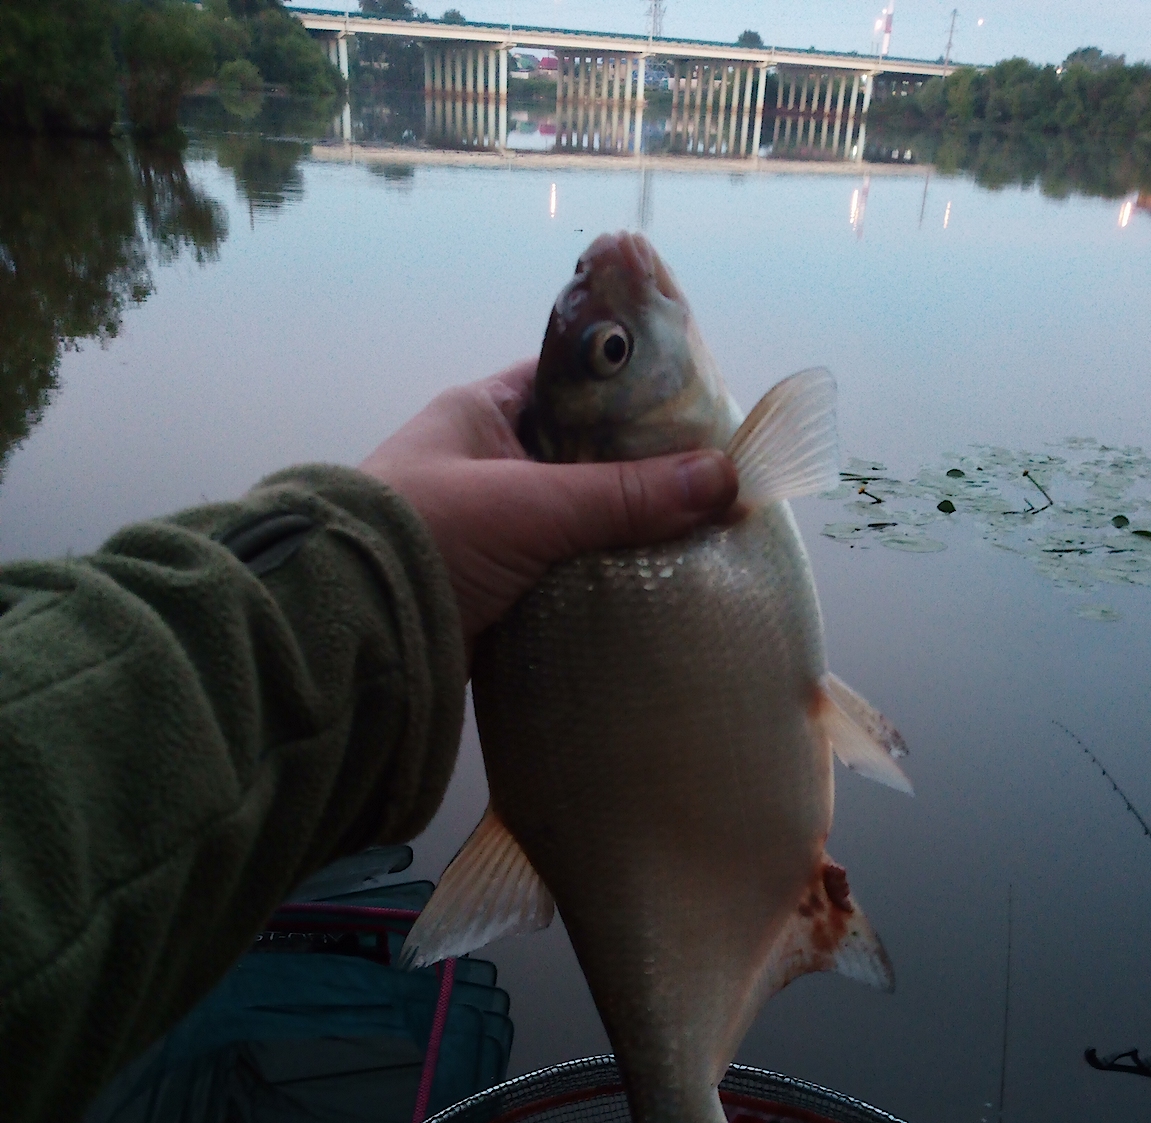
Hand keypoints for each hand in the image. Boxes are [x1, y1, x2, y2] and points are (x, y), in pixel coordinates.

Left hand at [359, 359, 737, 654]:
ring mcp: (485, 528)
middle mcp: (482, 463)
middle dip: (639, 472)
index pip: (569, 381)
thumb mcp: (529, 505)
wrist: (346, 632)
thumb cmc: (425, 536)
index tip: (691, 411)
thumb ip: (623, 494)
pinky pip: (560, 571)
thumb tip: (724, 479)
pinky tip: (648, 585)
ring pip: (574, 519)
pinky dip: (598, 578)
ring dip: (622, 532)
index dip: (629, 391)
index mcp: (479, 413)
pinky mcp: (490, 586)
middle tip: (709, 483)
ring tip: (697, 537)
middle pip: (581, 456)